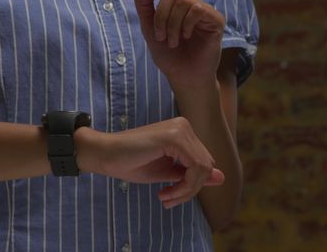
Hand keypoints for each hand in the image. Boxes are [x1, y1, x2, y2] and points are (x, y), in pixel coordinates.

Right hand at [75, 117, 224, 208]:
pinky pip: (195, 168)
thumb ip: (192, 174)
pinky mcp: (174, 137)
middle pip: (206, 166)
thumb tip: (221, 178)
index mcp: (182, 131)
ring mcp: (180, 129)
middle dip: (190, 189)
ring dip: (187, 191)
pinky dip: (184, 186)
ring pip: (203, 168)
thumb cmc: (130, 162)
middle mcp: (184, 126)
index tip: (170, 198)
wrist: (105, 155)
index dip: (191, 186)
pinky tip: (165, 192)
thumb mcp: (167, 172)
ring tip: (166, 198)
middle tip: (167, 200)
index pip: (203, 163)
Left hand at [134, 0, 225, 87]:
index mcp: (174, 4)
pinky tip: (187, 37)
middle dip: (160, 17)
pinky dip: (186, 25)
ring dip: (172, 24)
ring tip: (173, 42)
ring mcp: (204, 10)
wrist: (183, 78)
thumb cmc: (169, 56)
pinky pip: (197, 9)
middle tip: (162, 37)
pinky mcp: (216, 19)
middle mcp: (190, 3)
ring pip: (182, 0)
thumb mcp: (149, 30)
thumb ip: (145, 8)